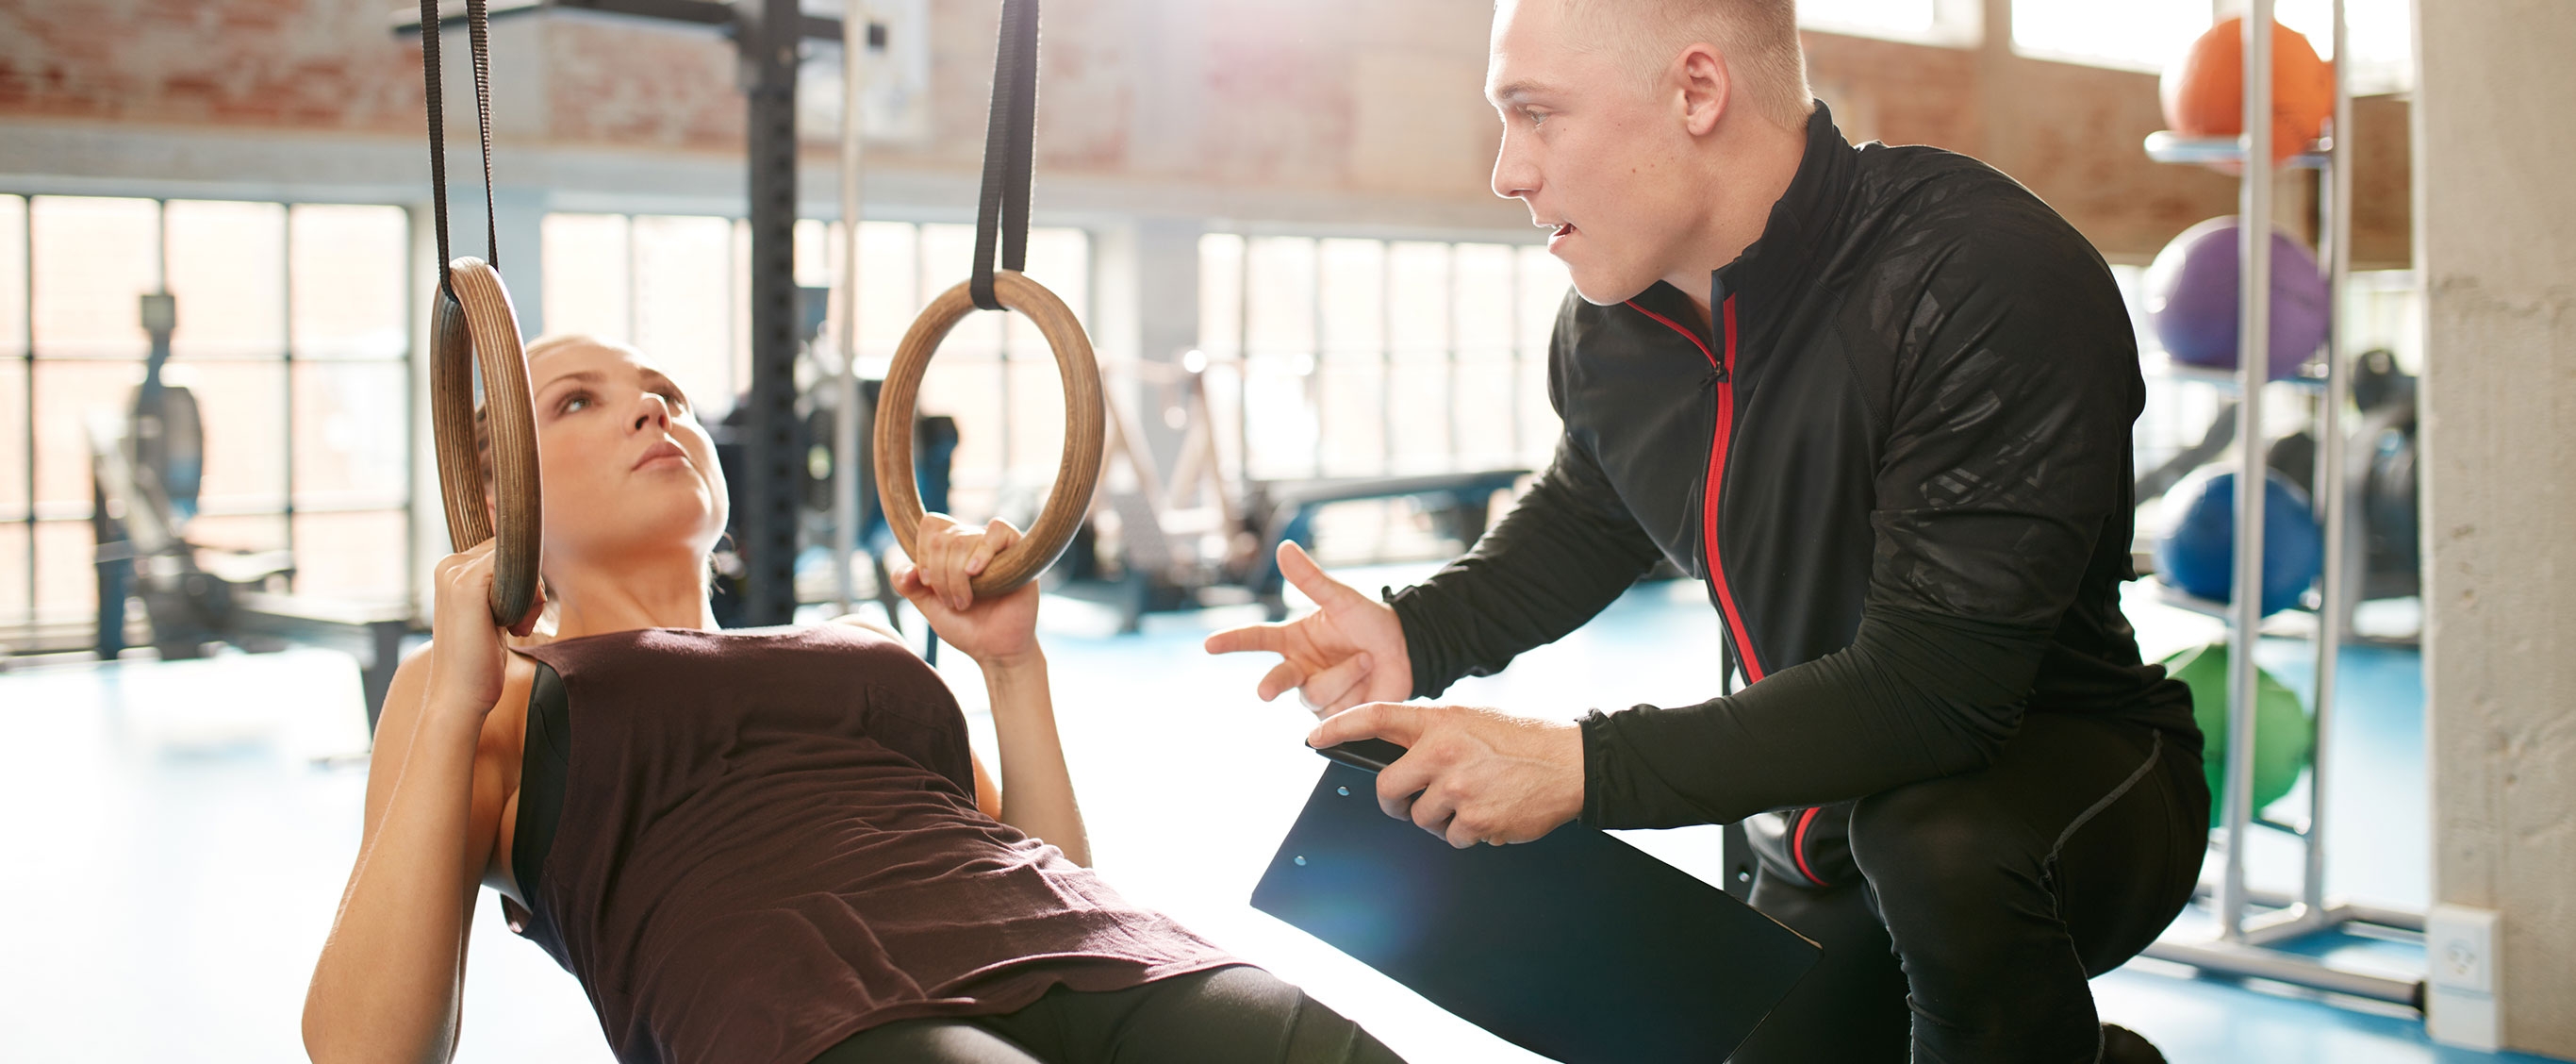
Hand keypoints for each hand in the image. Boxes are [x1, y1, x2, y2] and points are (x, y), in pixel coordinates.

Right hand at [428, 539, 544, 717]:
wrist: (459, 695)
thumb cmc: (478, 660)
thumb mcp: (494, 612)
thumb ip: (504, 584)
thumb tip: (533, 558)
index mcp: (452, 568)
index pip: (509, 550)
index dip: (525, 581)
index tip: (512, 616)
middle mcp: (450, 564)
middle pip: (518, 552)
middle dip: (530, 588)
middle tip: (513, 624)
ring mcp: (455, 572)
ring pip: (524, 561)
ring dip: (532, 599)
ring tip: (512, 629)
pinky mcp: (467, 584)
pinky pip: (523, 570)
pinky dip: (531, 602)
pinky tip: (514, 629)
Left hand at [893, 513, 1039, 668]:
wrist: (996, 650)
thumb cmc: (966, 627)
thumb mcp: (929, 607)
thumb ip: (910, 587)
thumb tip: (906, 569)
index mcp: (951, 549)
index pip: (931, 526)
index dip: (922, 552)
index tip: (926, 583)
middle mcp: (974, 542)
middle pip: (944, 538)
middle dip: (940, 574)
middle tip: (951, 603)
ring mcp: (996, 547)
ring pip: (964, 539)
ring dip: (957, 575)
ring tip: (965, 601)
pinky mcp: (1019, 552)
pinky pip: (1000, 529)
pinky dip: (983, 549)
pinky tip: (976, 571)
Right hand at [1203, 541, 1411, 715]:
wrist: (1404, 651)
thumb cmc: (1369, 622)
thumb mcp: (1341, 598)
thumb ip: (1311, 579)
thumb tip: (1283, 548)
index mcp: (1293, 639)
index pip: (1256, 639)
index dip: (1233, 641)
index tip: (1210, 644)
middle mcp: (1299, 668)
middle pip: (1277, 679)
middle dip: (1271, 685)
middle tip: (1265, 692)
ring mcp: (1314, 694)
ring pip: (1315, 693)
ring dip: (1344, 675)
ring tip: (1365, 659)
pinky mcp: (1333, 715)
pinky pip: (1336, 710)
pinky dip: (1356, 692)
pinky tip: (1368, 683)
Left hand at [1307, 702, 1584, 848]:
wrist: (1572, 763)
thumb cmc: (1525, 741)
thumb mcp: (1474, 721)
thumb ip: (1436, 735)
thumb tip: (1402, 761)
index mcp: (1441, 721)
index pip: (1376, 718)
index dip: (1339, 727)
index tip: (1314, 738)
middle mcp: (1443, 752)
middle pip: (1388, 789)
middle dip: (1396, 803)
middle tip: (1410, 804)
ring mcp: (1458, 788)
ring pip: (1423, 819)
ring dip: (1442, 819)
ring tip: (1473, 801)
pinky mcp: (1476, 820)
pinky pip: (1454, 837)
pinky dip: (1470, 833)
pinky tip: (1492, 813)